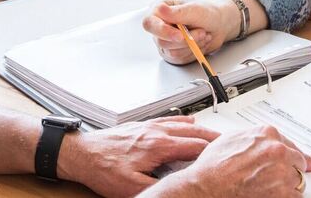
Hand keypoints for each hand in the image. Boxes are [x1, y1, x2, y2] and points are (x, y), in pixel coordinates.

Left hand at [58, 116, 219, 197]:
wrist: (81, 153)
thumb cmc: (102, 168)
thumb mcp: (131, 187)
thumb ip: (157, 189)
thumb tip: (175, 190)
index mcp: (159, 146)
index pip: (195, 147)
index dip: (214, 152)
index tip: (226, 155)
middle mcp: (156, 133)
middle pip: (193, 132)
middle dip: (213, 138)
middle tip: (229, 143)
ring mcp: (148, 127)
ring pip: (182, 124)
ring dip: (201, 129)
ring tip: (215, 134)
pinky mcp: (140, 127)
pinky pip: (168, 120)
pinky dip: (182, 121)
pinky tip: (188, 122)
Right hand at [141, 0, 236, 64]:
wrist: (219, 24)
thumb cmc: (207, 12)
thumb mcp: (196, 9)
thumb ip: (178, 12)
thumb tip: (160, 9)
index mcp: (160, 9)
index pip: (149, 23)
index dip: (163, 31)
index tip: (180, 35)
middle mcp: (160, 25)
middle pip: (161, 41)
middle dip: (185, 40)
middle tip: (201, 32)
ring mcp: (165, 40)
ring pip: (172, 52)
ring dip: (192, 45)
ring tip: (203, 34)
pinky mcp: (172, 52)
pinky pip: (179, 59)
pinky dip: (193, 52)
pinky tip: (200, 43)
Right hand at [147, 126, 310, 197]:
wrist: (206, 186)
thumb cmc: (214, 166)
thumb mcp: (232, 138)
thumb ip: (253, 137)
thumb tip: (262, 140)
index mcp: (267, 133)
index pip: (290, 144)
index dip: (291, 154)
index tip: (302, 159)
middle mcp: (278, 150)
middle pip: (298, 160)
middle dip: (290, 168)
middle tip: (279, 176)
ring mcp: (282, 172)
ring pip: (297, 179)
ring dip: (288, 184)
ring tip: (269, 187)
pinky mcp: (283, 193)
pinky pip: (295, 196)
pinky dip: (286, 197)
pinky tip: (271, 195)